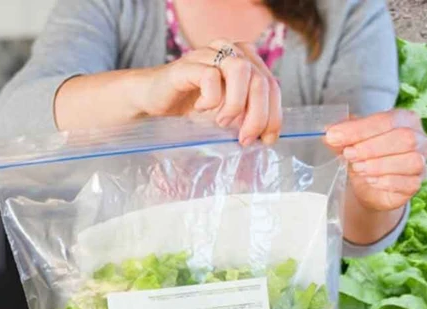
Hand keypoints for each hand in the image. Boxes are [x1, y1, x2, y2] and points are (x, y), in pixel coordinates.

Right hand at [138, 40, 281, 145]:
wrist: (152, 100)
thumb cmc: (192, 107)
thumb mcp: (228, 113)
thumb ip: (249, 116)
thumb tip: (269, 138)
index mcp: (247, 60)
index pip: (272, 86)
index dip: (274, 115)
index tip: (267, 140)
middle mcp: (231, 51)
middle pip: (260, 79)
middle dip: (258, 115)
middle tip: (244, 139)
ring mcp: (209, 53)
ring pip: (240, 70)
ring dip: (236, 103)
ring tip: (222, 122)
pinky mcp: (188, 64)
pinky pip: (210, 76)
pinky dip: (211, 98)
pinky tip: (200, 108)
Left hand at [325, 109, 426, 211]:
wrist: (370, 188)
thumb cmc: (366, 157)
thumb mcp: (351, 141)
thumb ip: (342, 134)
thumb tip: (328, 131)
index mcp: (405, 119)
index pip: (386, 120)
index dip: (360, 128)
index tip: (335, 135)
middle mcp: (420, 139)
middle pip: (404, 138)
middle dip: (371, 147)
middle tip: (348, 154)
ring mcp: (422, 163)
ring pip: (411, 161)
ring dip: (380, 165)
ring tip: (358, 168)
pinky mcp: (418, 184)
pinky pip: (410, 182)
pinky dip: (387, 181)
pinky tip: (371, 181)